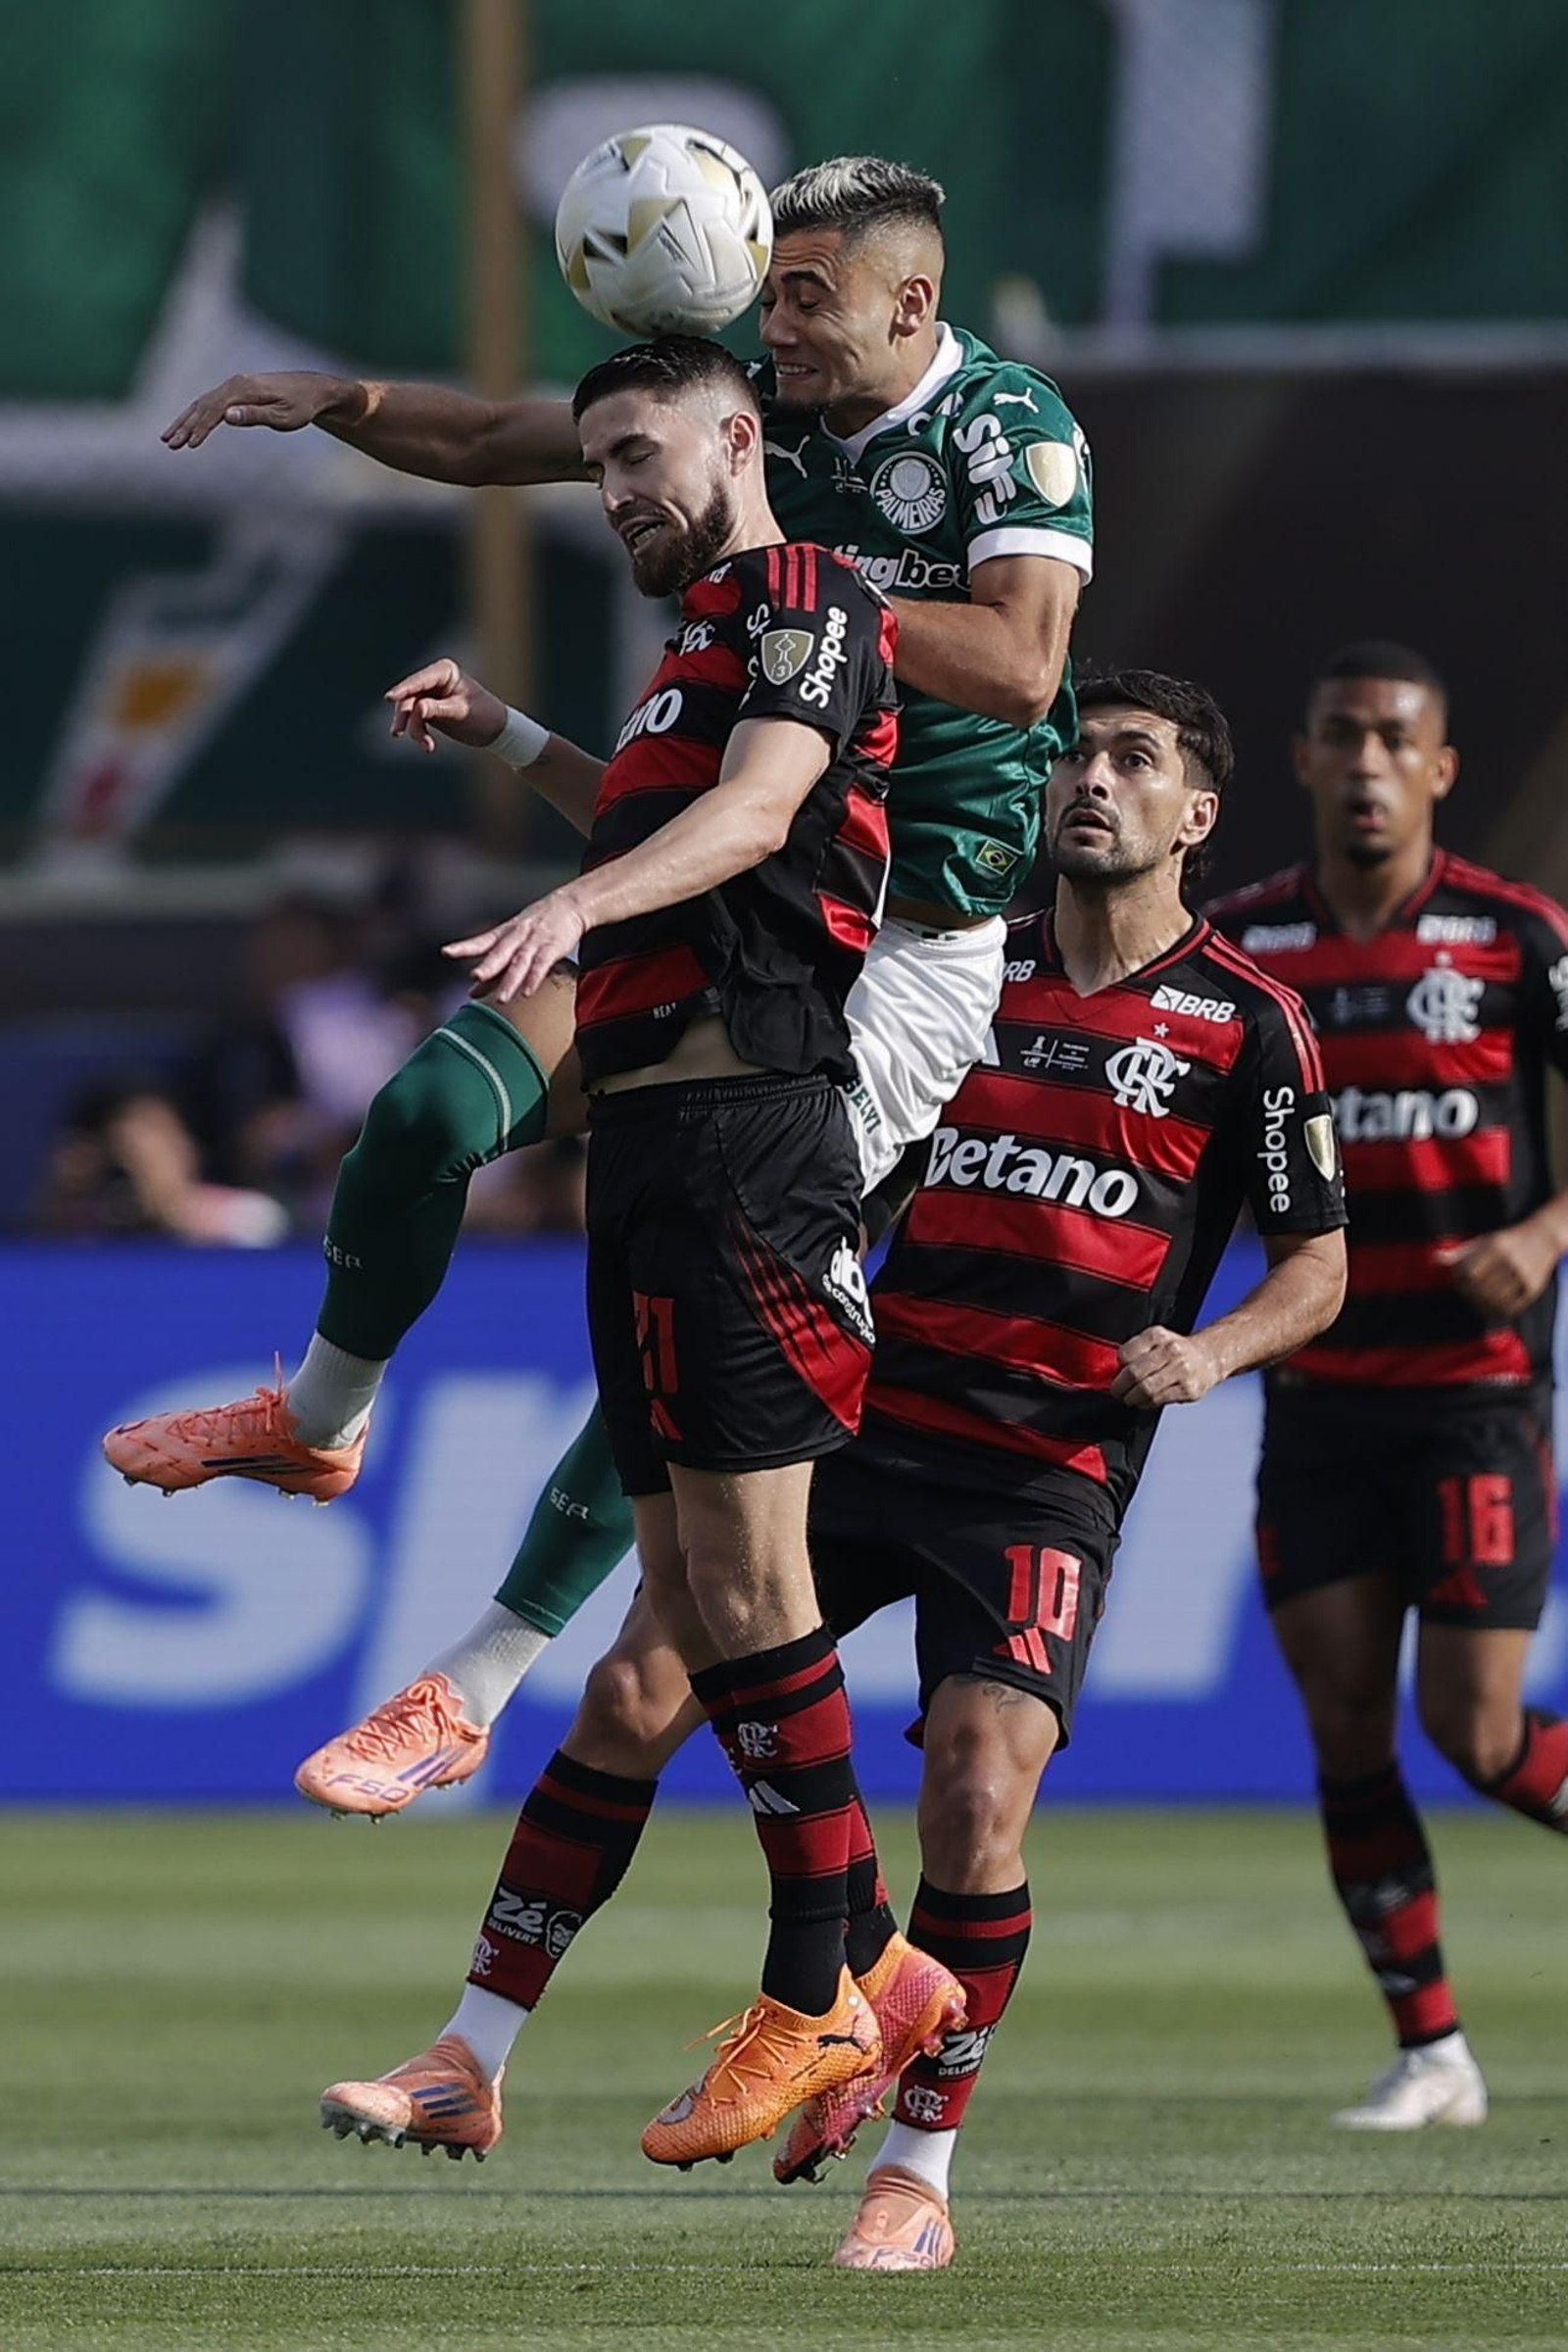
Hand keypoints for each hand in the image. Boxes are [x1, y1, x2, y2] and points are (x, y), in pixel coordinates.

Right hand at [161, 372, 356, 449]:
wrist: (311, 390)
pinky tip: (186, 427)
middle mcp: (235, 384)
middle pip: (203, 406)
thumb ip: (254, 416)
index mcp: (244, 389)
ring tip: (168, 439)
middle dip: (185, 426)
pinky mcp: (235, 391)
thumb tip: (227, 416)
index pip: (215, 410)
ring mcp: (233, 386)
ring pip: (202, 404)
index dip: (201, 428)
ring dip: (184, 421)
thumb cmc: (300, 406)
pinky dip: (195, 415)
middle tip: (169, 444)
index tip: (189, 444)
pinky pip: (209, 403)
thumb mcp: (282, 416)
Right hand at [385, 658, 506, 752]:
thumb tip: (417, 708)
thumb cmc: (484, 715)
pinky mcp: (429, 710)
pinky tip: (427, 746)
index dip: (403, 689)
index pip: (419, 681)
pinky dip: (419, 733)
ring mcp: (430, 695)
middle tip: (398, 733)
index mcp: (445, 671)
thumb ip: (437, 709)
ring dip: (414, 730)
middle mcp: (434, 680)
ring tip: (426, 746)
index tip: (389, 698)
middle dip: (406, 717)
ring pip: (410, 711)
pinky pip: (416, 721)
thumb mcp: (461, 712)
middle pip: (409, 697)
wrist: (496, 730)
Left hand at [444, 890, 587, 1002]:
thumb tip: (472, 990)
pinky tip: (526, 992)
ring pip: (520, 962)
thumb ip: (495, 966)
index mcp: (505, 933)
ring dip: (510, 980)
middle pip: (500, 952)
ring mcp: (535, 941)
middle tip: (475, 978)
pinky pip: (542, 964)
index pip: (481, 940)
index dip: (464, 946)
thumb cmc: (539, 924)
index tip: (446, 952)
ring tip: (501, 999)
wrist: (570, 904)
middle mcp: (517, 936)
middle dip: (488, 966)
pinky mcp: (552, 947)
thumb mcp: (514, 938)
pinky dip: (534, 978)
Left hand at [1112, 1325, 1223, 1408]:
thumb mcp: (1156, 1340)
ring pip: (1146, 1390)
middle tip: (1116, 1391)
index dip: (1117, 1368)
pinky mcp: (1188, 1389)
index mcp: (1158, 1335)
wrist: (1208, 1357)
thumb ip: (1135, 1351)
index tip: (1115, 1374)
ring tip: (1129, 1398)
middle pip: (1134, 1373)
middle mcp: (1171, 1351)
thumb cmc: (1177, 1351)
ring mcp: (1181, 1370)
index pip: (1126, 1354)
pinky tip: (1144, 1401)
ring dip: (1131, 1398)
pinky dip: (1146, 1403)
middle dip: (1120, 1387)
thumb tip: (1112, 1371)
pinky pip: (1158, 1400)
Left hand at [1445, 1220, 1561, 1321]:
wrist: (1544, 1237)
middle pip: (1481, 1288)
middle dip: (1469, 1294)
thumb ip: (1460, 1252)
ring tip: (1476, 1303)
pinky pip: (1512, 1307)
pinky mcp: (1534, 1288)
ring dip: (1482, 1306)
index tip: (1458, 1281)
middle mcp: (1511, 1260)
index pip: (1469, 1271)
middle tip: (1466, 1294)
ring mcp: (1524, 1275)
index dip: (1460, 1280)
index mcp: (1496, 1246)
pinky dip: (1498, 1311)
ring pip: (1495, 1300)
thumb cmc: (1506, 1240)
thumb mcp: (1484, 1240)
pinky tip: (1491, 1308)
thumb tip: (1435, 1258)